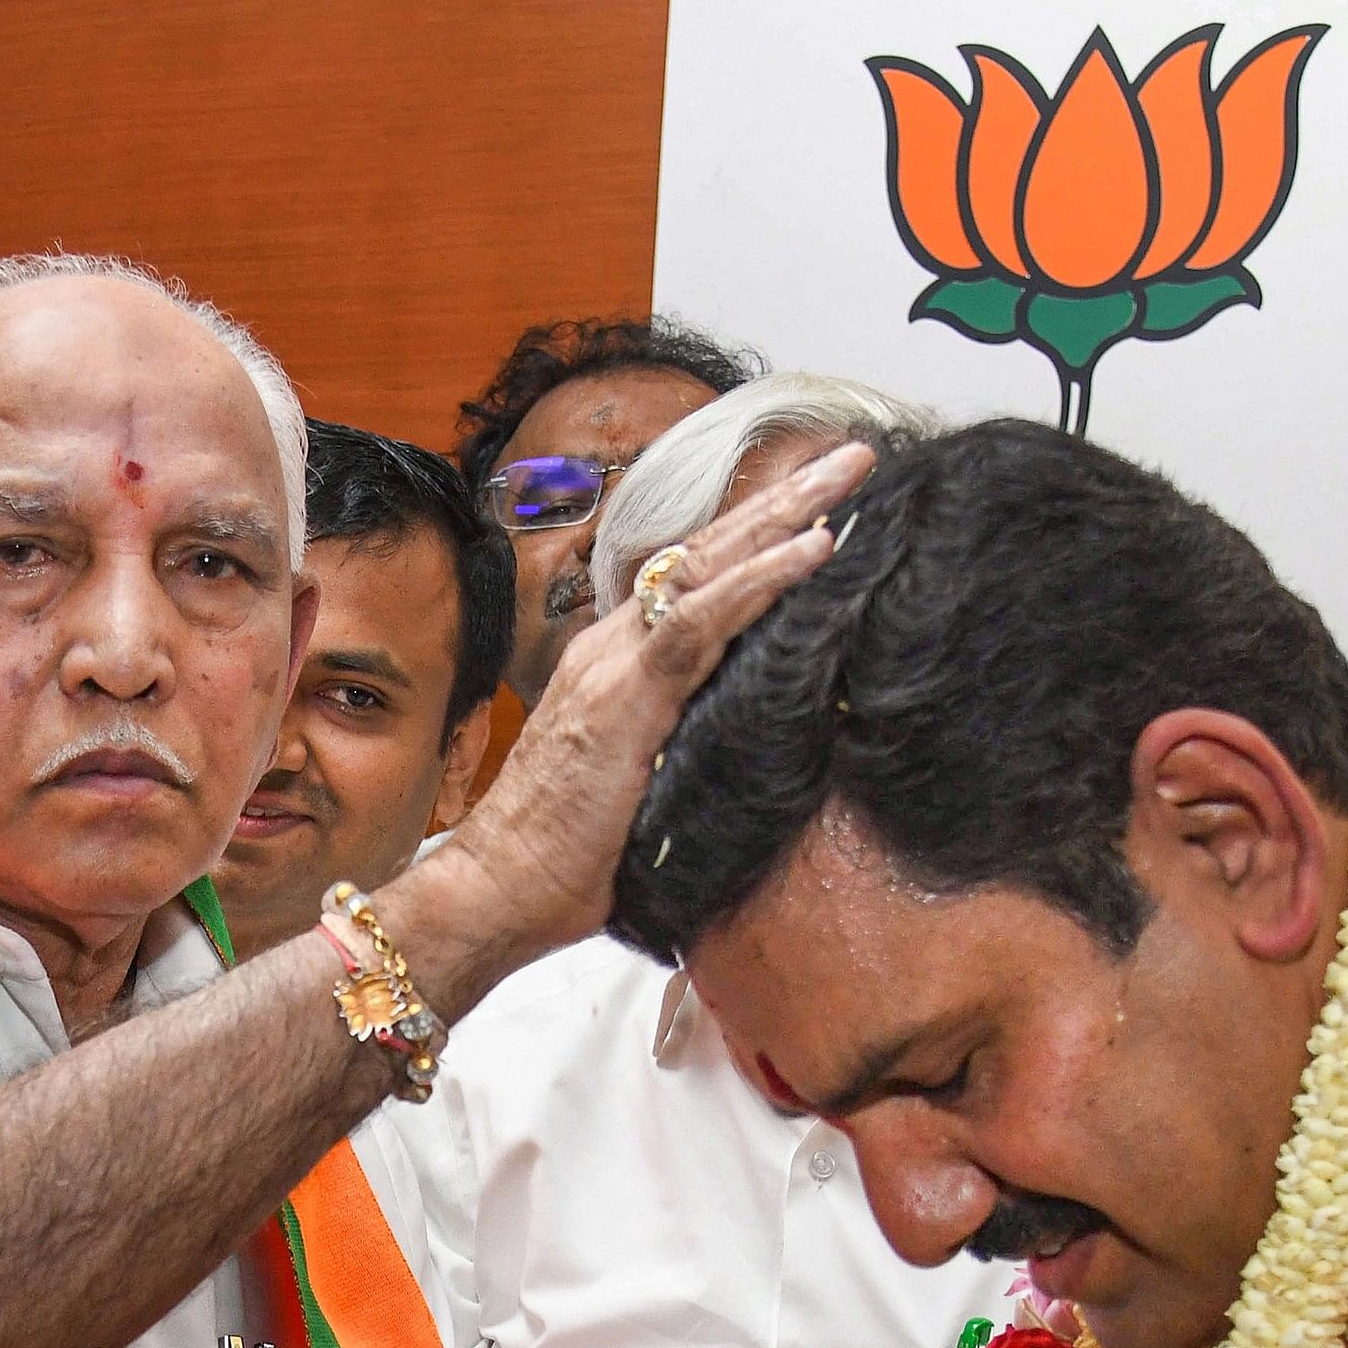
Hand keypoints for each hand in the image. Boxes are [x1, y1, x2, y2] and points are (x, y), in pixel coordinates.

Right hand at [406, 440, 874, 976]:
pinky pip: (702, 619)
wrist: (497, 890)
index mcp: (617, 666)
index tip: (817, 510)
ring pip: (709, 565)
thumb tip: (750, 755)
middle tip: (850, 457)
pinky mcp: (627, 694)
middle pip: (706, 552)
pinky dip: (762, 579)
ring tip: (846, 473)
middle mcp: (612, 647)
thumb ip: (684, 755)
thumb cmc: (563, 863)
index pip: (694, 583)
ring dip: (784, 515)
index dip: (754, 542)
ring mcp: (616, 663)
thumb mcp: (641, 793)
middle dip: (781, 500)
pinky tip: (814, 547)